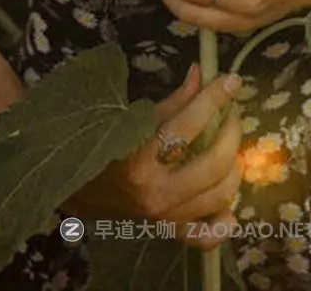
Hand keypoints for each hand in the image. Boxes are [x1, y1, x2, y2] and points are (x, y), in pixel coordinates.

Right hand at [68, 65, 243, 249]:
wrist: (76, 191)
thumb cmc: (104, 148)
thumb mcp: (133, 120)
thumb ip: (173, 102)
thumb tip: (201, 74)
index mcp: (138, 159)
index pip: (188, 123)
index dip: (214, 98)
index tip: (231, 80)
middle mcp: (154, 193)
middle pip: (213, 162)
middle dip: (231, 131)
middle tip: (231, 112)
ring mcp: (164, 218)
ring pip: (219, 195)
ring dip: (234, 165)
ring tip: (230, 145)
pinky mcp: (168, 232)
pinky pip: (206, 235)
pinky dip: (223, 221)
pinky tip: (227, 201)